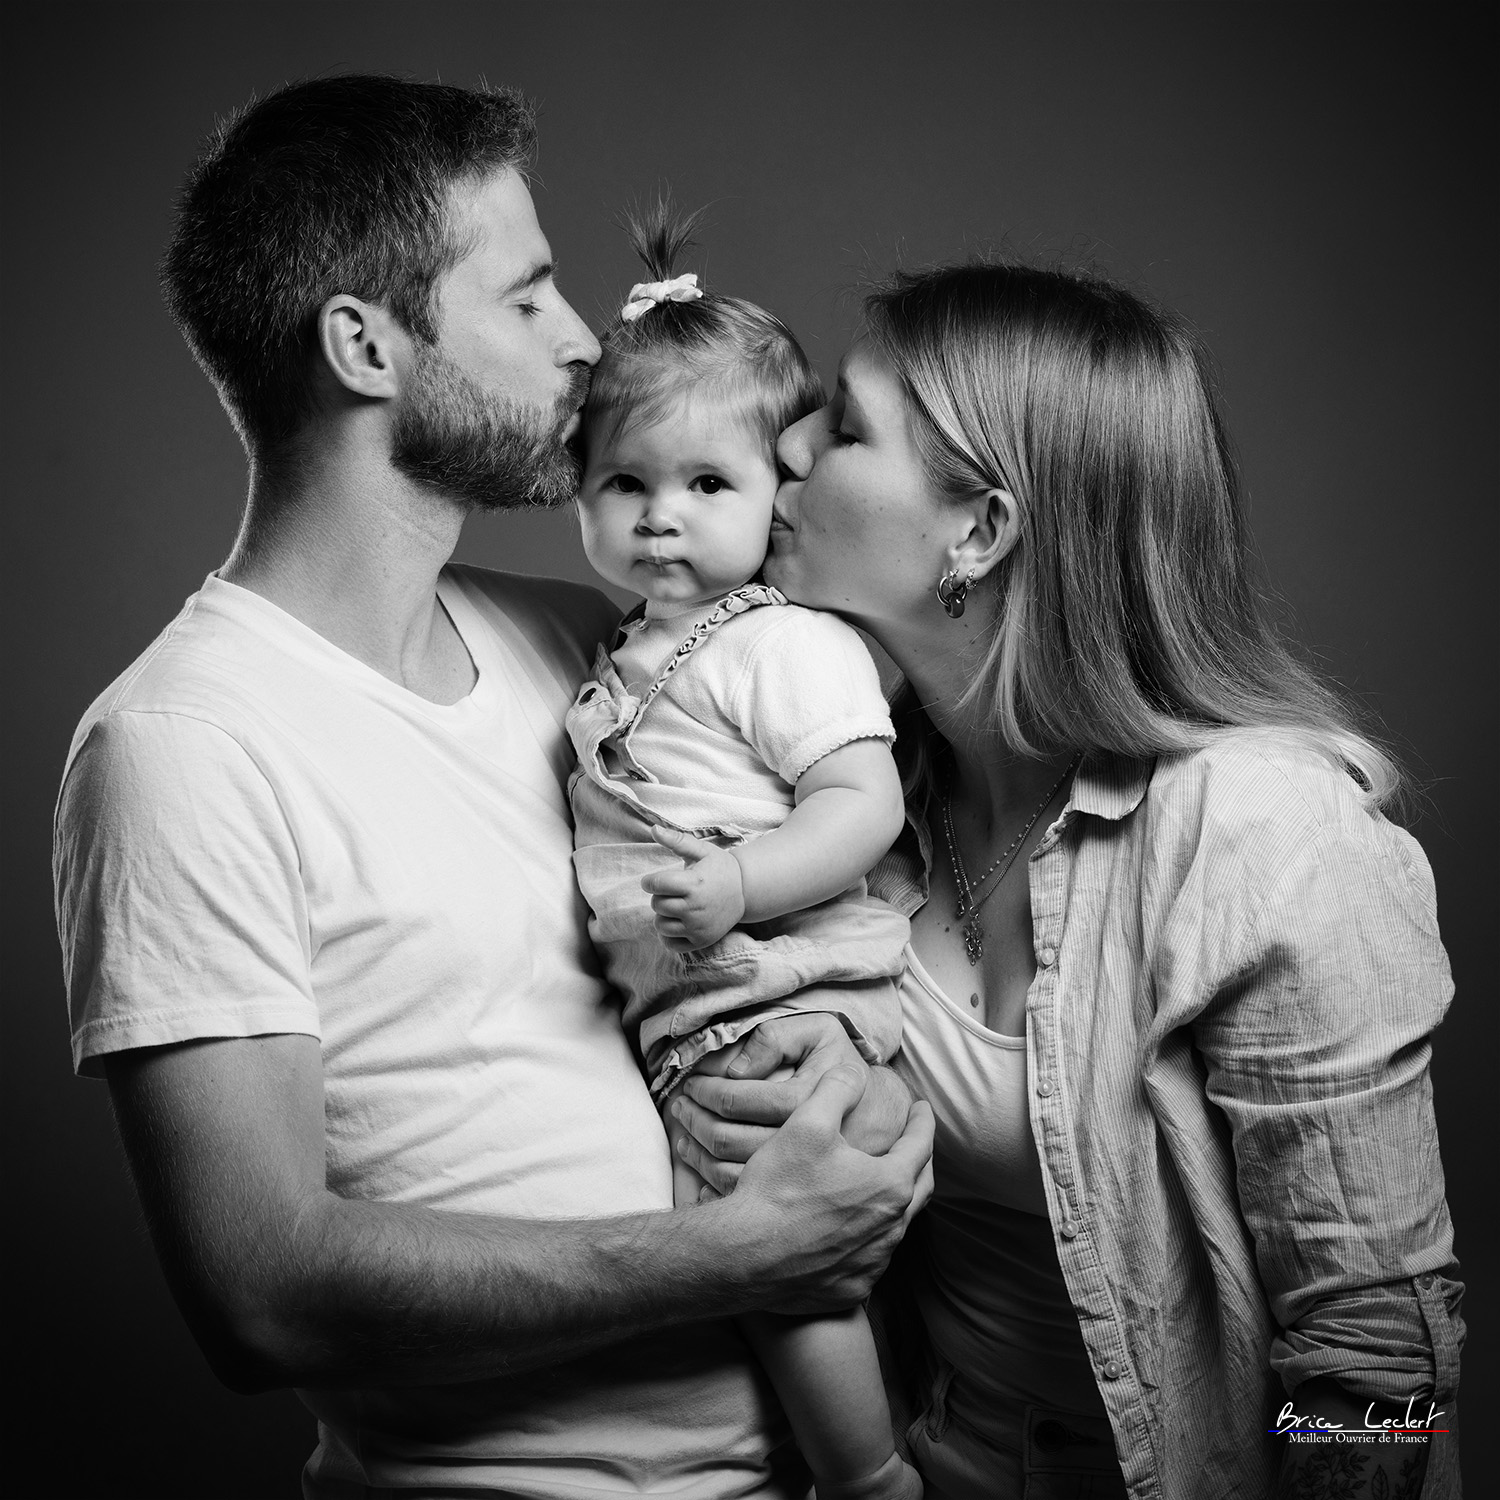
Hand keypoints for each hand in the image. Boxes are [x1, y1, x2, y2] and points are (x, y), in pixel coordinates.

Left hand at [642, 826, 745, 950]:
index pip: (656, 884)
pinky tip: (677, 922)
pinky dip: (668, 935)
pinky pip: (671, 944)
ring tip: (676, 906)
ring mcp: (699, 927)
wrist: (746, 891)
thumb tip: (654, 829)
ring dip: (663, 915)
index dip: (649, 881)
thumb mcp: (703, 851)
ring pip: (661, 925)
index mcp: (694, 883)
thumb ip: (677, 840)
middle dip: (658, 896)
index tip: (654, 880)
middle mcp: (696, 908)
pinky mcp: (701, 941)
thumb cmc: (721, 868)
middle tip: (671, 892)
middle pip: (657, 905)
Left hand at [672, 1013, 917, 1195]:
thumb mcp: (821, 1033)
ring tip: (683, 1133)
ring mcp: (800, 1180)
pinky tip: (701, 1170)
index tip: (692, 1082)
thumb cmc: (843, 1066)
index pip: (741, 1100)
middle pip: (730, 1140)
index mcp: (808, 1102)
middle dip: (695, 1120)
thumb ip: (778, 1038)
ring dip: (696, 1153)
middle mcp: (804, 1147)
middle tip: (679, 1105)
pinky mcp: (797, 1203)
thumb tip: (737, 1070)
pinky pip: (743, 1199)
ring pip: (730, 1174)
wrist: (885, 1114)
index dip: (709, 1090)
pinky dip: (711, 1185)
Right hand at [712, 1062, 933, 1312]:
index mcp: (889, 1184)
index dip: (922, 1120)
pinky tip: (853, 1229)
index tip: (920, 1107)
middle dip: (920, 1160)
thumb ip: (837, 1088)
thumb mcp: (806, 1121)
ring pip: (896, 1226)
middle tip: (913, 1143)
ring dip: (893, 1202)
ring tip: (880, 1184)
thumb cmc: (777, 1188)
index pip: (921, 1144)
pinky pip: (871, 1259)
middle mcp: (891, 1228)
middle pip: (921, 1187)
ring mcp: (873, 1263)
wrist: (742, 1255)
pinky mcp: (852, 1288)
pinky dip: (870, 1238)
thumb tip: (855, 1070)